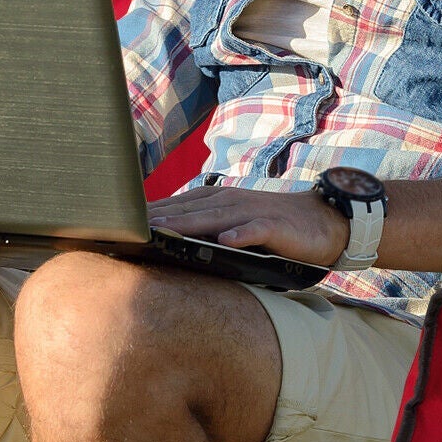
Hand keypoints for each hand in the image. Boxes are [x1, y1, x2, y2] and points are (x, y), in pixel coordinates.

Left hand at [148, 185, 349, 268]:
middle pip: (189, 209)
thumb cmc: (271, 224)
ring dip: (189, 223)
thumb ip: (205, 226)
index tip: (120, 224)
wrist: (321, 220)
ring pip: (216, 217)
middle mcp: (230, 201)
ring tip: (164, 231)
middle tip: (128, 228)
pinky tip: (229, 241)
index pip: (176, 205)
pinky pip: (257, 230)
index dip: (150, 214)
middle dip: (158, 218)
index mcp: (217, 200)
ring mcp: (252, 212)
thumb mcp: (233, 222)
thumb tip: (166, 239)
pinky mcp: (275, 226)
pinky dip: (243, 234)